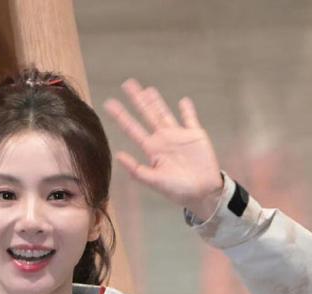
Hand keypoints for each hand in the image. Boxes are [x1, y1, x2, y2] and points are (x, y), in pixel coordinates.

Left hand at [104, 79, 223, 220]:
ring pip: (165, 113)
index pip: (133, 129)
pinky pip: (190, 119)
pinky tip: (183, 100)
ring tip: (147, 89)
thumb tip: (118, 155)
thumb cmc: (177, 190)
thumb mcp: (154, 181)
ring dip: (157, 101)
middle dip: (137, 100)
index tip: (109, 103)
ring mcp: (179, 136)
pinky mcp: (195, 135)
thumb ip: (136, 169)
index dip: (122, 116)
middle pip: (147, 115)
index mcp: (152, 150)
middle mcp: (163, 140)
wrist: (202, 193)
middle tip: (127, 84)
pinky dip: (187, 110)